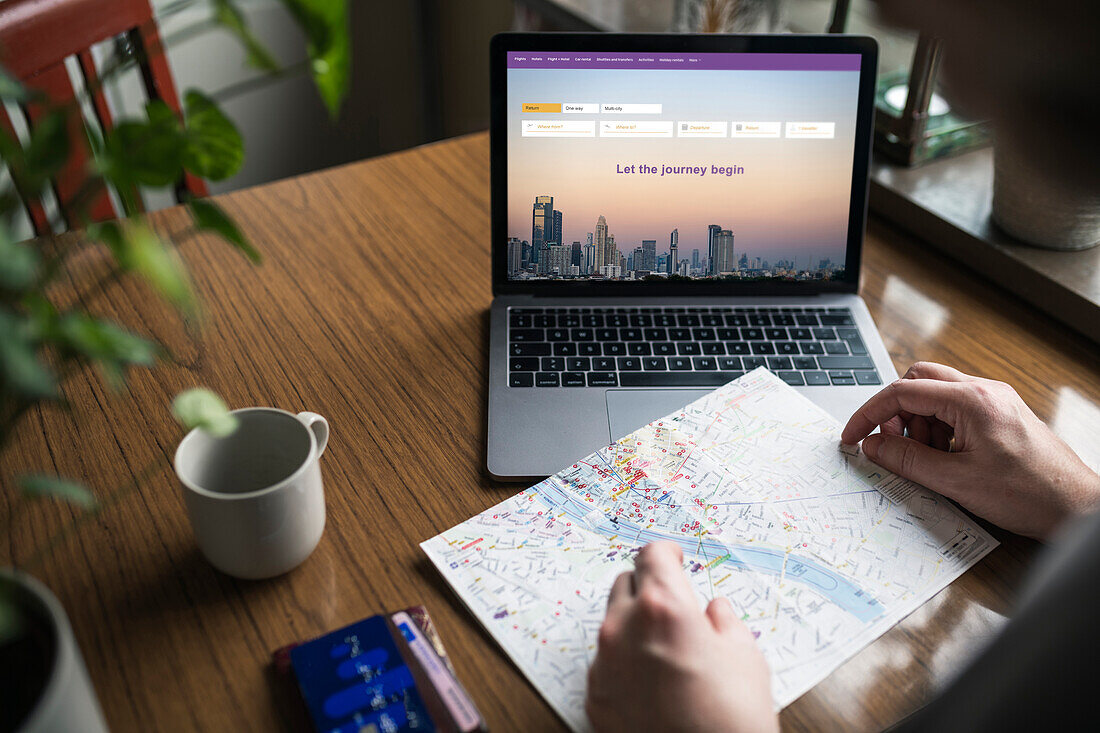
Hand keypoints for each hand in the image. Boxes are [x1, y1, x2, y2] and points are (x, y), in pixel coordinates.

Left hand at [585, 542, 777, 732]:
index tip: (673, 557)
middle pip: (627, 582)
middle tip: (674, 608)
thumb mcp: (745, 654)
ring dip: (633, 625)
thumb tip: (712, 610)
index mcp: (664, 606)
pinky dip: (623, 662)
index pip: (652, 554)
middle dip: (649, 588)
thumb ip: (723, 620)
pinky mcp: (595, 694)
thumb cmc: (732, 718)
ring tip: (665, 652)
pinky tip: (651, 683)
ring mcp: (604, 662)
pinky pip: (605, 662)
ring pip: (612, 622)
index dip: (667, 552)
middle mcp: (624, 627)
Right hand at [841, 362, 1099, 539]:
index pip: (903, 392)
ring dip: (919, 424)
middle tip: (892, 446)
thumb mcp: (956, 481)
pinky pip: (955, 411)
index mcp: (972, 400)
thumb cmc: (1030, 494)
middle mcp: (983, 391)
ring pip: (936, 395)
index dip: (870, 414)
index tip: (853, 436)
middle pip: (919, 382)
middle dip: (896, 413)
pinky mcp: (1000, 415)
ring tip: (928, 460)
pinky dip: (939, 430)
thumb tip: (873, 446)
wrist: (1076, 506)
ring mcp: (994, 401)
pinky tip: (947, 460)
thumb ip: (907, 460)